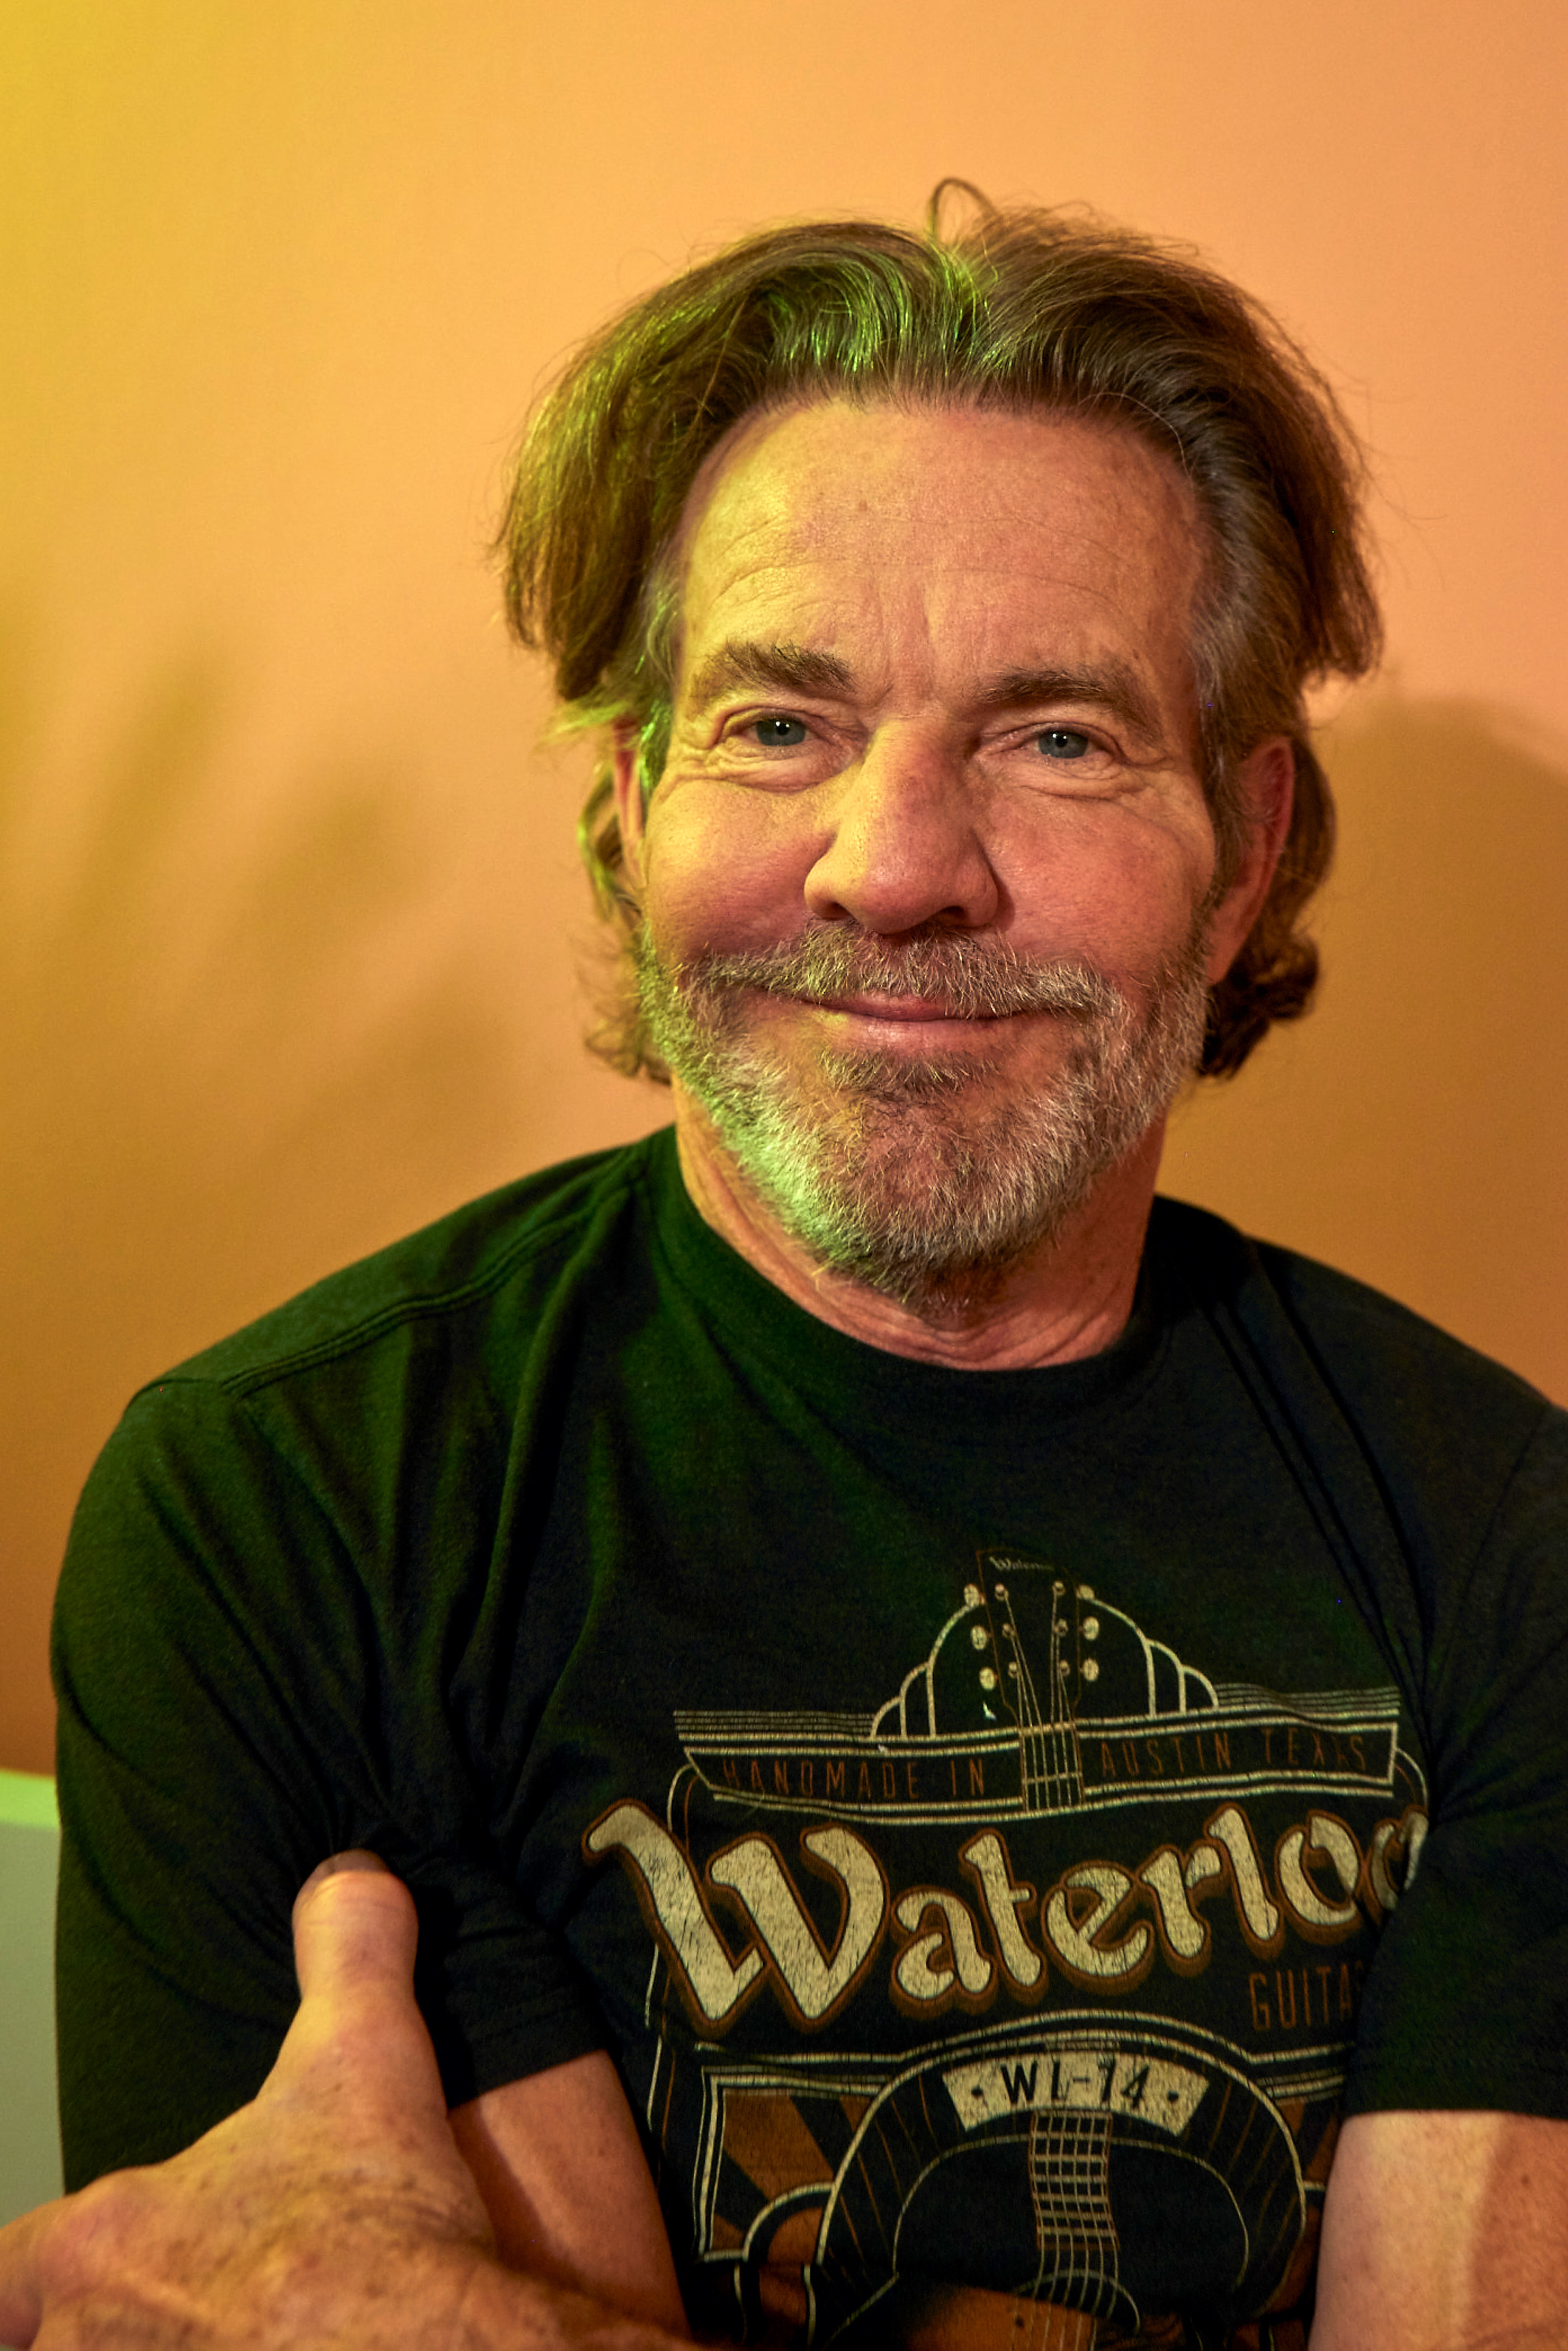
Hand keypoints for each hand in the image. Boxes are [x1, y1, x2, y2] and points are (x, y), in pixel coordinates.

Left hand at [0, 1854, 678, 2348]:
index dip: (12, 2284)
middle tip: (177, 2314)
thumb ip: (350, 1954)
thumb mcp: (369, 2051)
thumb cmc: (377, 2225)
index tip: (22, 2296)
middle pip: (56, 2345)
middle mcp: (93, 2340)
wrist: (430, 2344)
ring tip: (232, 2340)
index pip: (3, 2271)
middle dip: (111, 2327)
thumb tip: (348, 1875)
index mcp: (109, 2240)